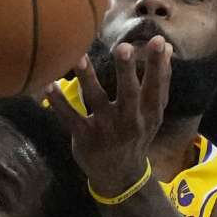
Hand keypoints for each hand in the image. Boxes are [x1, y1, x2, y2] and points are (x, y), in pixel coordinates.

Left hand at [46, 36, 171, 196]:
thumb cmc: (137, 134)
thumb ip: (161, 82)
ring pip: (96, 99)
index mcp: (149, 113)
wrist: (120, 175)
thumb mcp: (154, 113)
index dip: (157, 65)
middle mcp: (129, 120)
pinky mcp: (85, 137)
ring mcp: (106, 129)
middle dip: (126, 70)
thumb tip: (167, 47)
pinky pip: (70, 117)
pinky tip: (49, 86)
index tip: (158, 41)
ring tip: (79, 57)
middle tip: (123, 47)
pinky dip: (59, 103)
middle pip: (128, 93)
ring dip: (87, 78)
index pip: (156, 86)